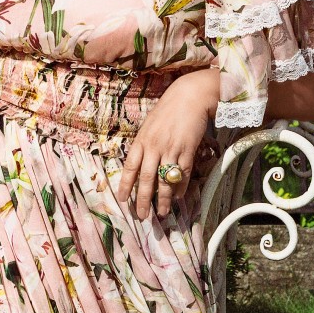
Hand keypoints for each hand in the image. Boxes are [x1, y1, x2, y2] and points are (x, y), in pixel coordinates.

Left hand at [115, 70, 219, 220]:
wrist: (190, 96)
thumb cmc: (168, 110)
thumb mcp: (149, 125)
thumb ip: (144, 144)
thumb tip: (140, 165)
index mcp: (141, 140)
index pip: (129, 167)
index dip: (125, 186)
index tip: (123, 200)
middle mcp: (154, 147)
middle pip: (146, 179)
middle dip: (143, 200)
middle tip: (142, 216)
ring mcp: (171, 149)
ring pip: (165, 180)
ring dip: (163, 199)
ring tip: (161, 212)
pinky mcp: (187, 150)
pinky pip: (182, 173)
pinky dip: (180, 187)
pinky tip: (177, 196)